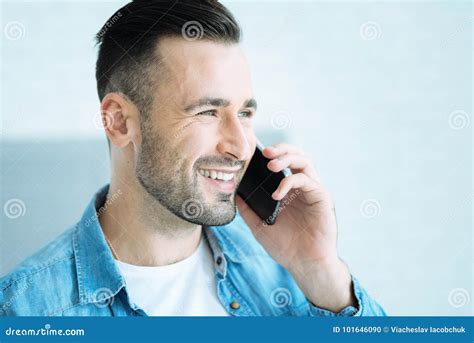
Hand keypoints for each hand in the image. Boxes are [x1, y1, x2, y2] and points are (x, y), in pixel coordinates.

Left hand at [236, 143, 355, 311]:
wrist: (304, 264)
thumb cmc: (286, 247)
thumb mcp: (260, 226)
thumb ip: (248, 210)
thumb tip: (233, 194)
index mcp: (290, 190)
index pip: (284, 163)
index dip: (273, 154)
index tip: (255, 154)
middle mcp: (303, 187)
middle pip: (297, 155)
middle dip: (282, 149)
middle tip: (265, 152)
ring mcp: (313, 191)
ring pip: (305, 162)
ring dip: (287, 158)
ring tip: (271, 165)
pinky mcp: (321, 198)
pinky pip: (307, 180)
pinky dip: (290, 182)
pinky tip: (277, 195)